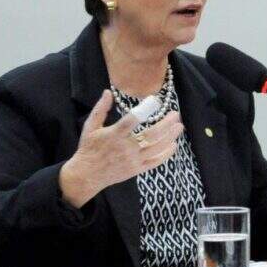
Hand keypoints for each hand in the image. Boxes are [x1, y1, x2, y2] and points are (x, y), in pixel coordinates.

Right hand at [58, 90, 182, 207]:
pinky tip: (174, 144)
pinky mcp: (137, 169)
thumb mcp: (90, 127)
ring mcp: (133, 160)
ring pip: (157, 148)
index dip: (145, 109)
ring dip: (170, 137)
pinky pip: (155, 162)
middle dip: (166, 124)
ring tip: (180, 126)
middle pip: (151, 134)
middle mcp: (126, 148)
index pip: (132, 119)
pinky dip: (166, 154)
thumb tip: (108, 92)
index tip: (155, 100)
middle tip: (176, 114)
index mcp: (114, 135)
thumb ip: (100, 109)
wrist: (87, 175)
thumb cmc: (88, 148)